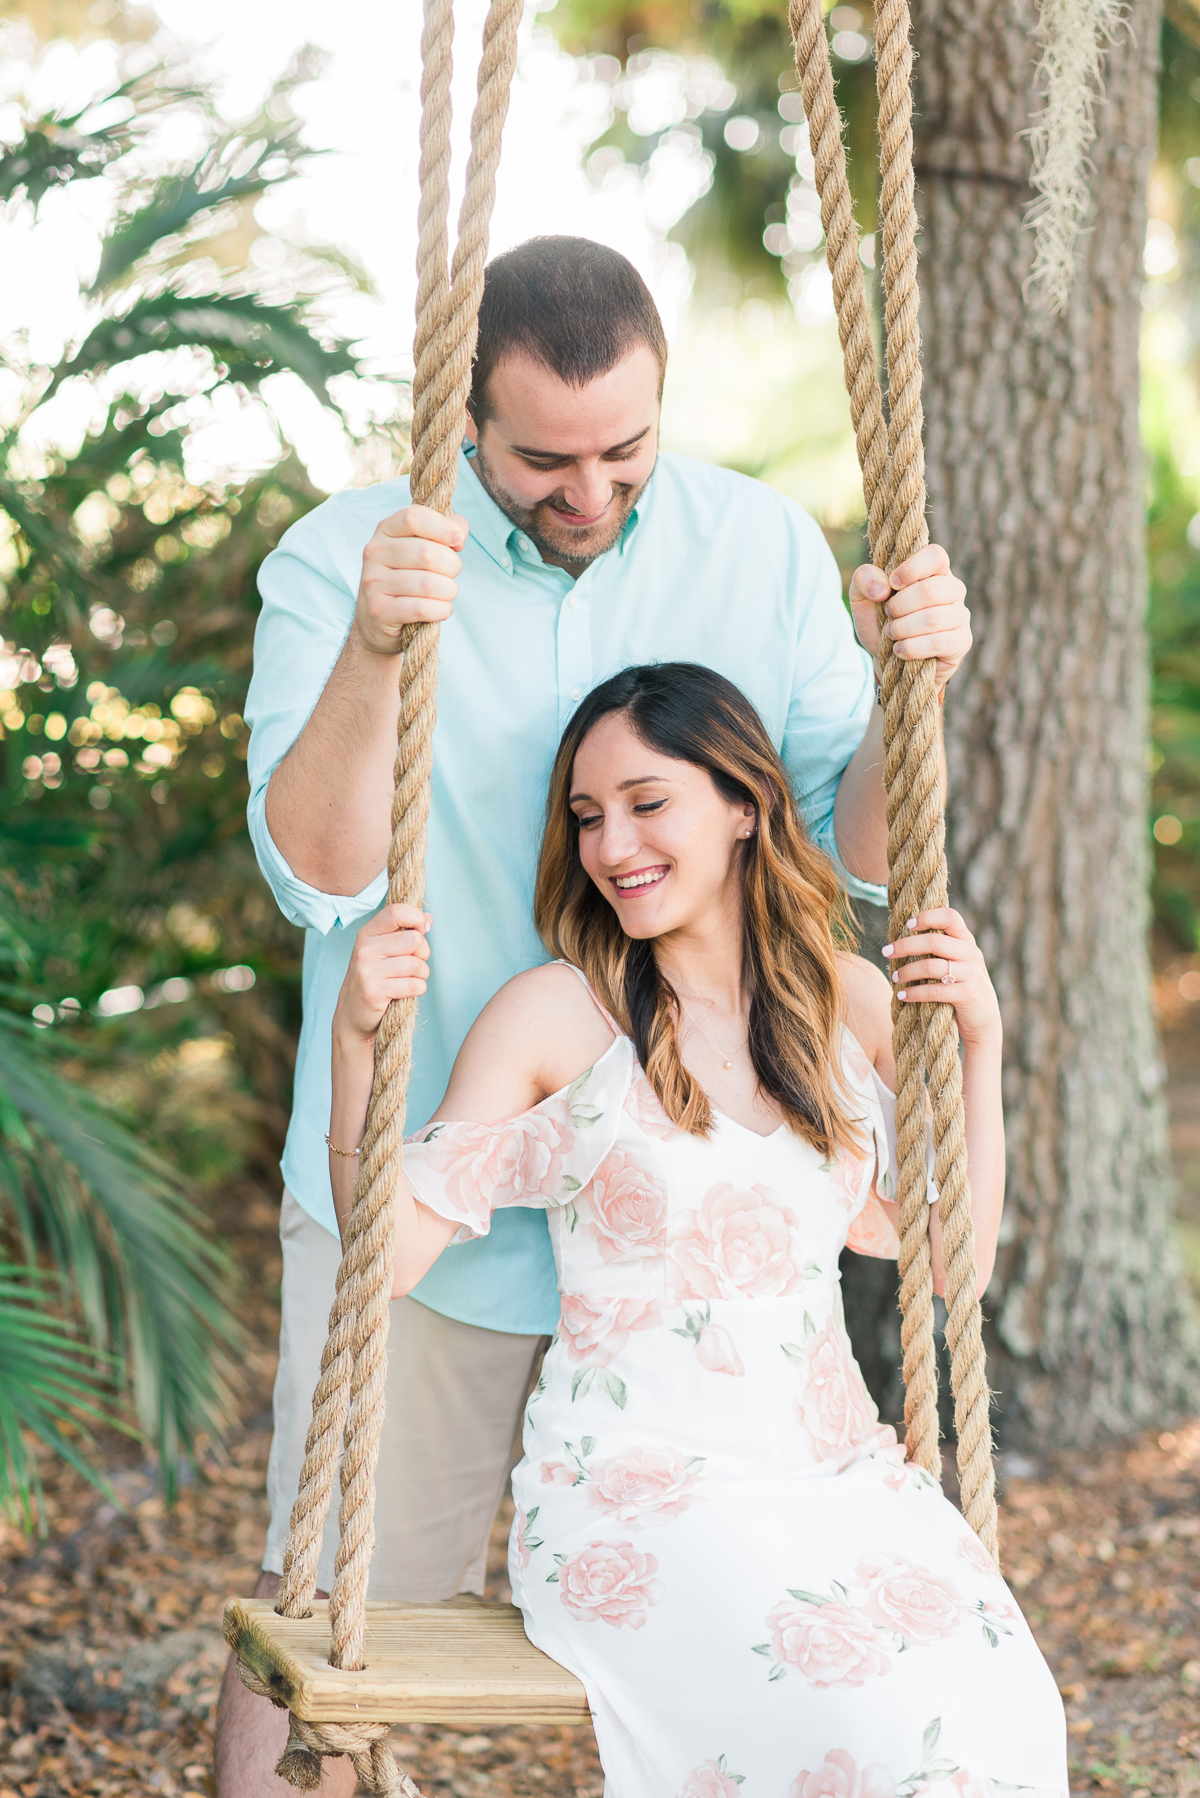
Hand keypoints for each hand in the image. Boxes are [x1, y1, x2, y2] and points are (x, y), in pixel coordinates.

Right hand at [334, 904, 430, 1040]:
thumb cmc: (374, 978)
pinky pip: (414, 985)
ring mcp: (368, 971)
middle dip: (423, 953)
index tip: (422, 929)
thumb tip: (428, 919)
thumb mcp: (383, 950)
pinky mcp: (374, 992)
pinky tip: (407, 991)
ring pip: (416, 964)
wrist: (352, 1015)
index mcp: (367, 934)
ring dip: (422, 974)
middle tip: (414, 963)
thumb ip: (405, 932)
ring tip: (411, 979)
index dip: (416, 917)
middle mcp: (365, 949)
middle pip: (414, 939)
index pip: (396, 912)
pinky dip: (418, 989)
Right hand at [354, 506, 467, 656]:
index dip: (443, 527)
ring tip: (446, 594)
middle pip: (427, 553)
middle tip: (451, 575)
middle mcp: (374, 553)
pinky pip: (422, 609)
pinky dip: (441, 610)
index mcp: (385, 530)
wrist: (377, 620)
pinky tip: (440, 609)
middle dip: (452, 566)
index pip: (414, 518)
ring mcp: (374, 583)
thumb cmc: (407, 577)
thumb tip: (460, 530)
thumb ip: (443, 531)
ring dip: (449, 591)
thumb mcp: (420, 548)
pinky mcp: (380, 611)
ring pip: (428, 584)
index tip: (459, 540)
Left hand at [848, 543, 970, 692]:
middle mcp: (952, 589)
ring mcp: (960, 615)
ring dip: (903, 628)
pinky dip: (911, 648)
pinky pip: (938, 642)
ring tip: (890, 633)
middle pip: (931, 590)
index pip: (935, 555)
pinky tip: (899, 650)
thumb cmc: (880, 621)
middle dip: (900, 606)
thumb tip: (882, 587)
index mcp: (933, 570)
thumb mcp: (862, 598)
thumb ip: (864, 580)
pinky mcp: (962, 641)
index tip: (892, 584)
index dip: (911, 569)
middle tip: (888, 615)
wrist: (889, 660)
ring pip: (933, 618)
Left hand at [881, 907, 999, 1045]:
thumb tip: (904, 937)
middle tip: (886, 952)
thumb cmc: (961, 986)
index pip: (950, 917)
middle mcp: (971, 954)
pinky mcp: (967, 995)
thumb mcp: (957, 961)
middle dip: (905, 946)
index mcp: (967, 941)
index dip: (927, 917)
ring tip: (894, 977)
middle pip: (933, 941)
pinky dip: (914, 993)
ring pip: (930, 966)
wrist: (983, 1019)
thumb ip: (941, 948)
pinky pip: (933, 990)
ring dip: (906, 972)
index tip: (907, 925)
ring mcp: (971, 974)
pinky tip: (902, 995)